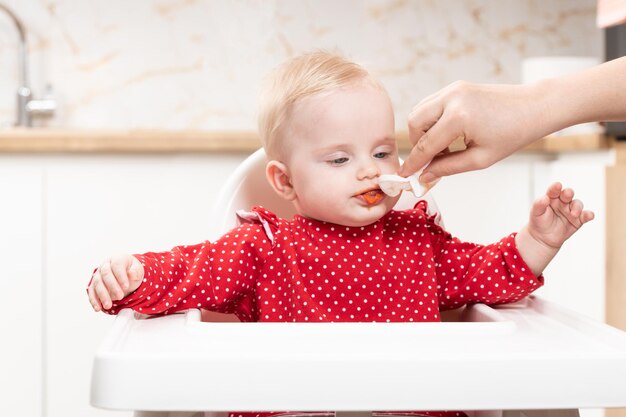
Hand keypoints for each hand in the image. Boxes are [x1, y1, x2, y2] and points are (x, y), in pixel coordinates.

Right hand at [87, 255, 143, 311]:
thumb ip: (136, 272)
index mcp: (117, 258)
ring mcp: (98, 274)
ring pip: (97, 283)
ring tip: (108, 306)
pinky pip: (91, 291)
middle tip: (120, 297)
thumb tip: (132, 274)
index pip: (117, 265)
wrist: (125, 272)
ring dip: (102, 295)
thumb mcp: (138, 269)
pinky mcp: (94, 284)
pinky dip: (94, 300)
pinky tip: (97, 308)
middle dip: (112, 286)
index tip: (126, 286)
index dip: (121, 276)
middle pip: (106, 274)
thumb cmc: (132, 270)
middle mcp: (105, 265)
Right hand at [399, 81, 553, 179]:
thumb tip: (425, 177)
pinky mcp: (455, 87)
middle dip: (417, 144)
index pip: (426, 145)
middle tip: (429, 161)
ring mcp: (452, 89)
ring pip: (419, 112)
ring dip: (423, 132)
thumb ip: (448, 168)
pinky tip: (448, 136)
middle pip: (414, 123)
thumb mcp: (480, 159)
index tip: (405, 175)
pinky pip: (431, 105)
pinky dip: (432, 122)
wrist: (534, 107)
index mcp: (459, 117)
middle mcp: (451, 98)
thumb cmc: (513, 134)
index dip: (413, 163)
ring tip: (443, 149)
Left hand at [527, 182, 594, 249]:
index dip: (555, 187)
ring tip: (573, 214)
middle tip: (568, 194)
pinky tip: (590, 215)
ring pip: (577, 204)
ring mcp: (571, 210)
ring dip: (577, 207)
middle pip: (568, 194)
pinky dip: (588, 215)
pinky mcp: (578, 220)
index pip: (554, 190)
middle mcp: (563, 202)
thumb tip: (544, 198)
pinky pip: (585, 216)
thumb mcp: (535, 213)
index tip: (557, 185)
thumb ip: (538, 204)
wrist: (543, 237)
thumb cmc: (539, 221)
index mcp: (551, 197)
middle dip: (569, 193)